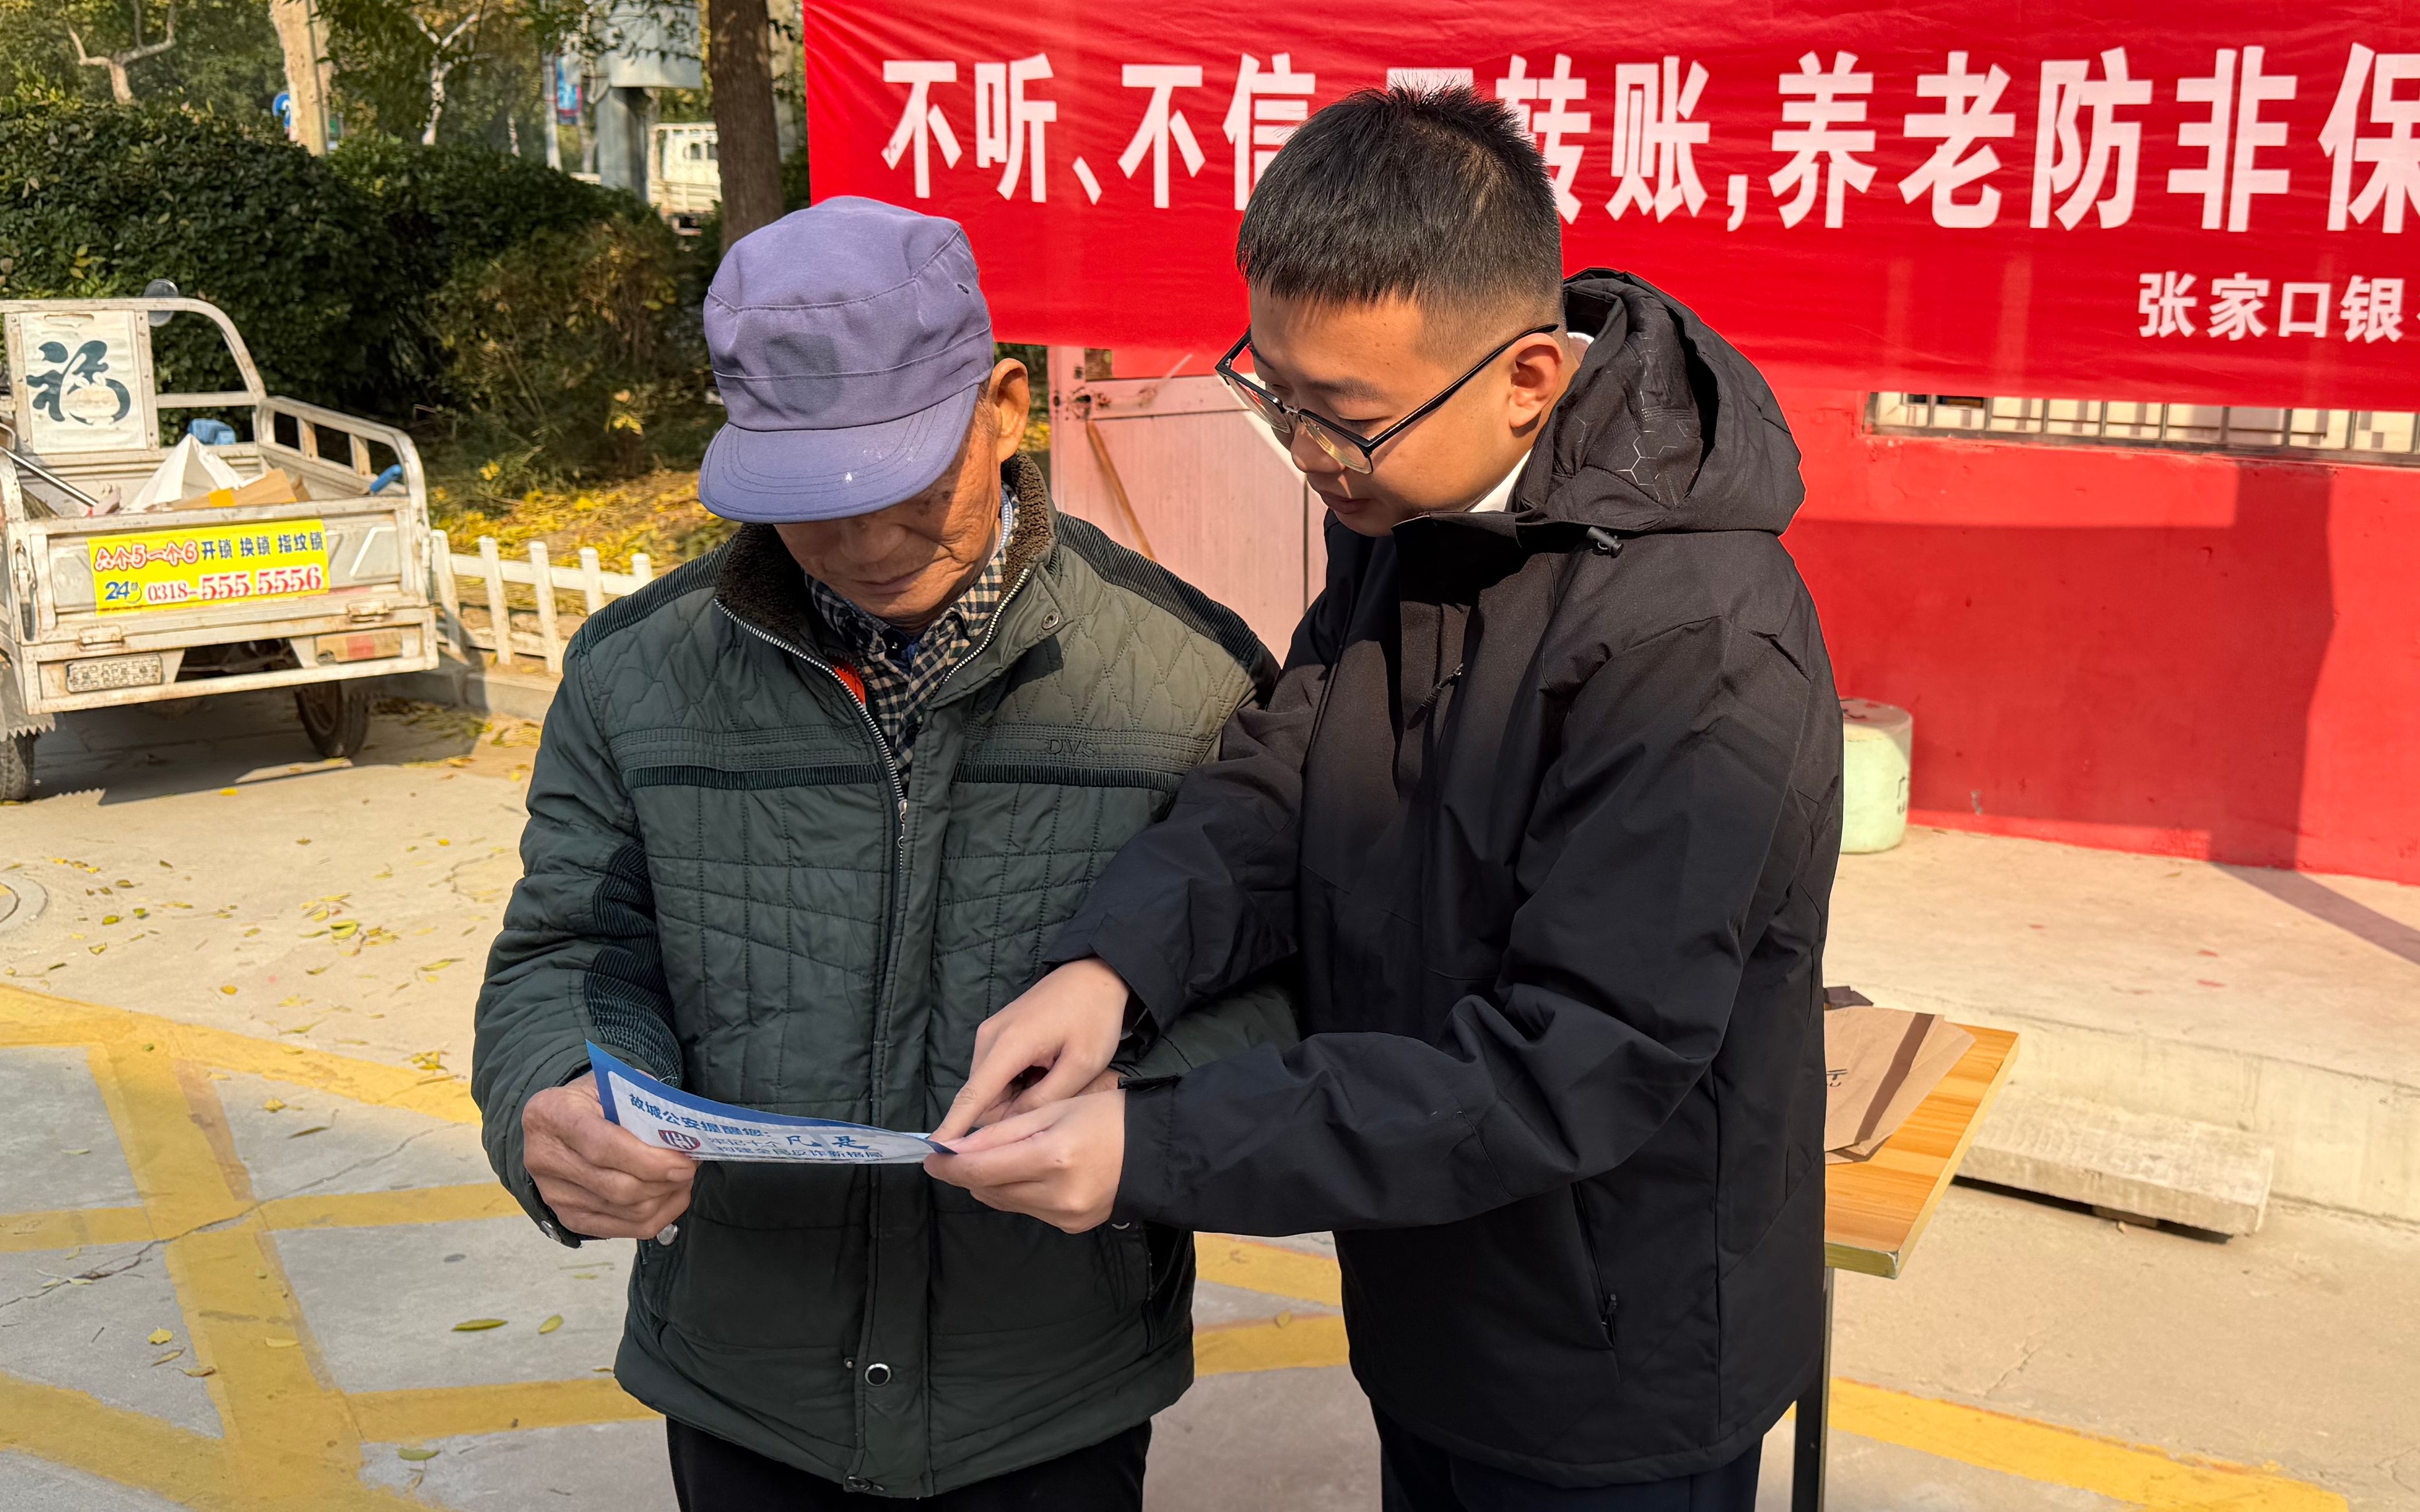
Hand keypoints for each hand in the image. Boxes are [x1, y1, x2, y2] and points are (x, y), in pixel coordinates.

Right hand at [522, 1077, 696, 1239]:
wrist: (559, 1122)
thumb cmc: (594, 1100)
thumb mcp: (614, 1084)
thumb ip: (643, 1103)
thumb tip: (682, 1133)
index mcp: (553, 1115)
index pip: (604, 1147)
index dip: (649, 1161)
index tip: (684, 1163)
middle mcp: (546, 1158)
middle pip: (616, 1187)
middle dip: (663, 1182)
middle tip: (690, 1168)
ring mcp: (554, 1193)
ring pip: (624, 1211)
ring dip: (664, 1199)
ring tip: (682, 1180)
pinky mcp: (568, 1217)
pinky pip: (622, 1230)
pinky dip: (656, 1217)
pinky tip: (671, 1198)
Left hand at [924, 1089, 1125, 1232]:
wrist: (1159, 1151)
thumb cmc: (1108, 1117)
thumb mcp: (1055, 1110)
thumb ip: (1004, 1131)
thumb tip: (957, 1147)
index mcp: (1052, 1157)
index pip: (981, 1170)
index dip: (948, 1166)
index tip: (930, 1158)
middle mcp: (1056, 1195)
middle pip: (988, 1190)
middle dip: (969, 1172)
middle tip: (962, 1153)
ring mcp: (1065, 1216)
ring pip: (1005, 1202)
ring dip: (991, 1182)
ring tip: (1000, 1158)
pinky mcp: (1072, 1227)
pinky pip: (1028, 1210)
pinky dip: (1018, 1192)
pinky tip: (1031, 1172)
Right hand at [933, 957, 1131, 1141]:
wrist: (1094, 975)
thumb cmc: (1093, 1018)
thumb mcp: (1080, 1066)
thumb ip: (1043, 1100)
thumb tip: (1011, 1126)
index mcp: (1008, 1045)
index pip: (973, 1096)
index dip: (954, 1127)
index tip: (937, 1154)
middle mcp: (989, 1039)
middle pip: (982, 1098)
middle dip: (1010, 1112)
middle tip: (1051, 1097)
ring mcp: (990, 1034)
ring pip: (990, 1088)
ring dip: (1016, 1096)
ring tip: (1052, 1077)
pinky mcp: (996, 1034)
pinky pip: (996, 1074)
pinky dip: (1016, 1082)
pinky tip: (1044, 1069)